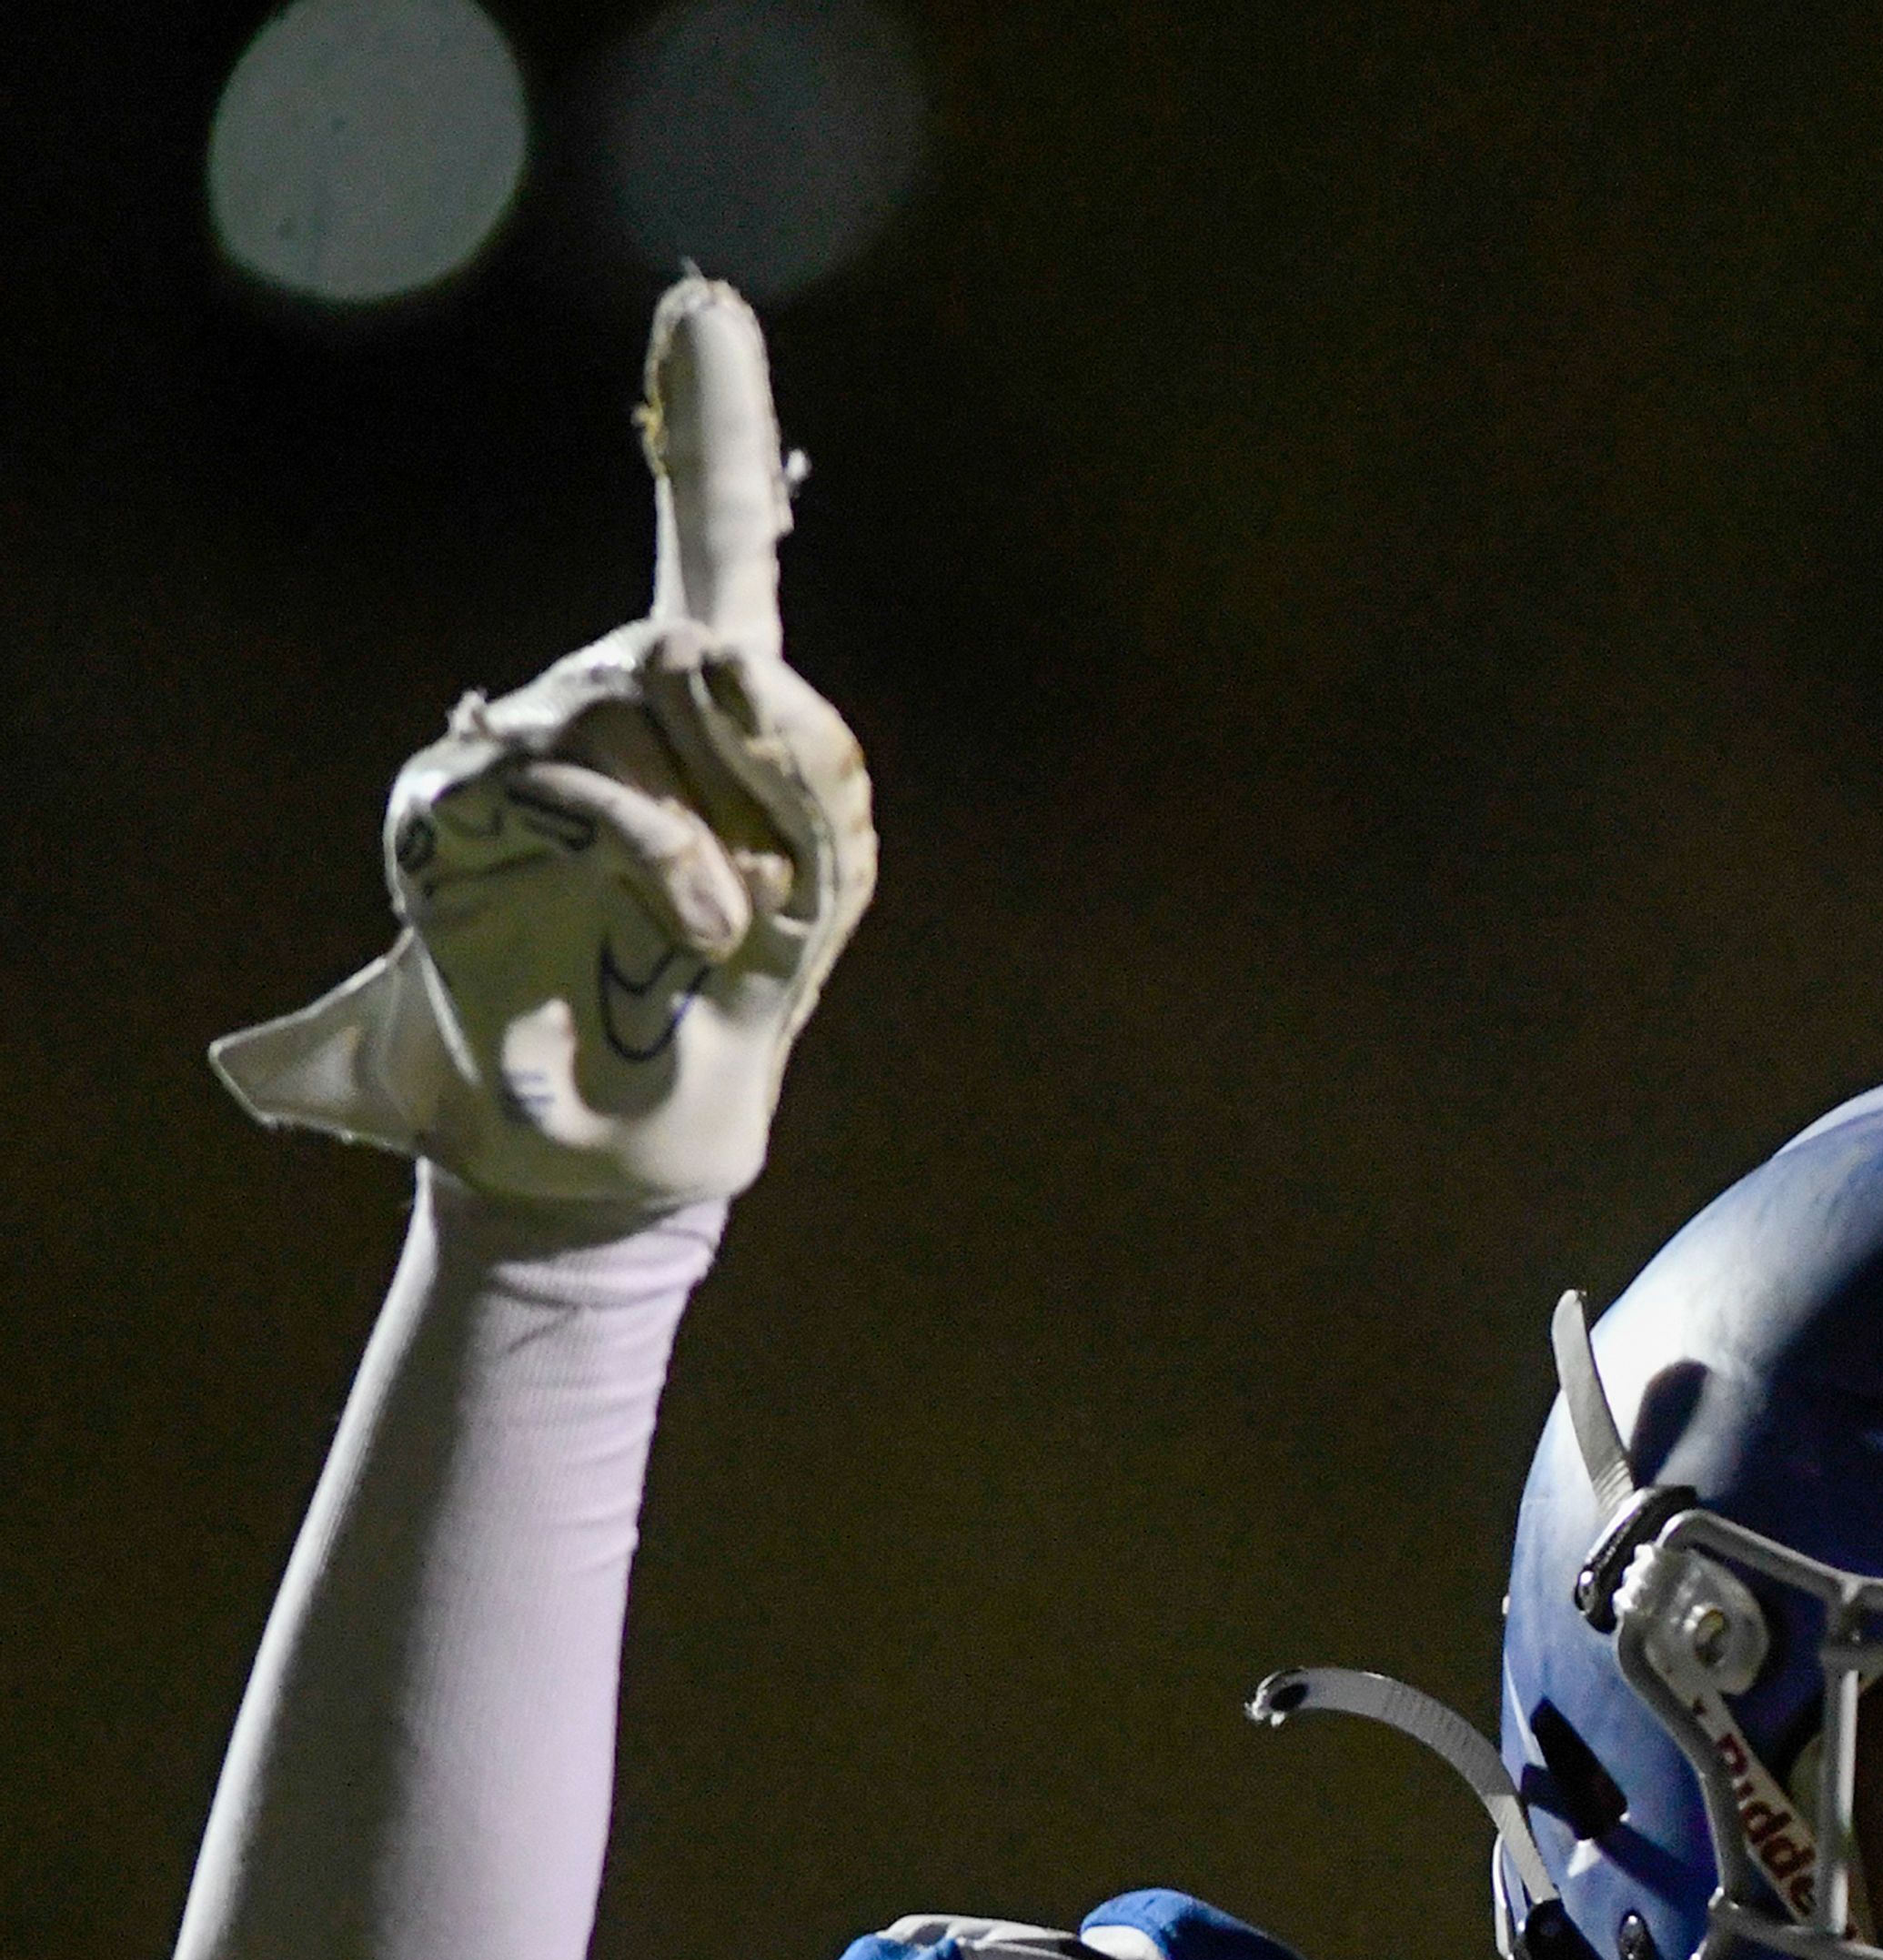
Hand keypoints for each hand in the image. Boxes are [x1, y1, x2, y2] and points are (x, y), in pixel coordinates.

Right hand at [210, 275, 876, 1207]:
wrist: (639, 1130)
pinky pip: (584, 777)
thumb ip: (808, 758)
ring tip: (710, 934)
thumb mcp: (824, 881)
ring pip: (641, 708)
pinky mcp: (455, 794)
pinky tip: (691, 926)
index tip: (707, 303)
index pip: (710, 535)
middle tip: (762, 888)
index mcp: (707, 700)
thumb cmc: (737, 1000)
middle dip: (763, 771)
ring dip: (713, 836)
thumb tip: (713, 644)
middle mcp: (605, 692)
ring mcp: (520, 734)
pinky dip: (664, 854)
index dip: (711, 420)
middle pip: (700, 652)